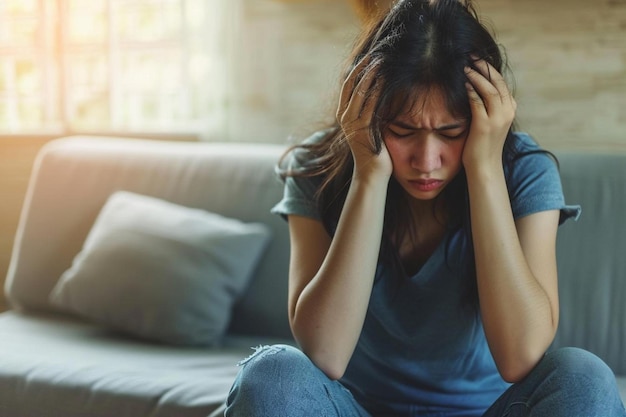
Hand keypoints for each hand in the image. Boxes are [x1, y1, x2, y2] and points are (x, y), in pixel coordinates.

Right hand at [336, 57, 391, 180]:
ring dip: (372, 74)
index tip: (371, 55)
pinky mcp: (363, 130)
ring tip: (383, 61)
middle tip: (378, 53)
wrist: (371, 174)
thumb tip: (380, 90)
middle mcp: (345, 117)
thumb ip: (370, 110)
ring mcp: (352, 123)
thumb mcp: (370, 126)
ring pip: (360, 91)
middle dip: (365, 66)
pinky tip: (386, 79)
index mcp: (344, 114)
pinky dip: (377, 90)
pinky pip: (370, 105)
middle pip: (352, 83)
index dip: (359, 68)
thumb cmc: (374, 151)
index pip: (349, 84)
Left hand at [463, 59, 516, 171]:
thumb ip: (486, 107)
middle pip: (497, 81)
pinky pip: (478, 101)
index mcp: (509, 109)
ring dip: (476, 75)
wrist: (484, 167)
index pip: (501, 83)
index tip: (478, 58)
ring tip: (465, 66)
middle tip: (471, 55)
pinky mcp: (485, 125)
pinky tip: (463, 83)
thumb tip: (474, 91)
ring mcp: (498, 118)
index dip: (490, 69)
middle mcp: (507, 111)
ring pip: (489, 89)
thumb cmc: (482, 145)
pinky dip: (471, 90)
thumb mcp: (489, 122)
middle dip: (484, 66)